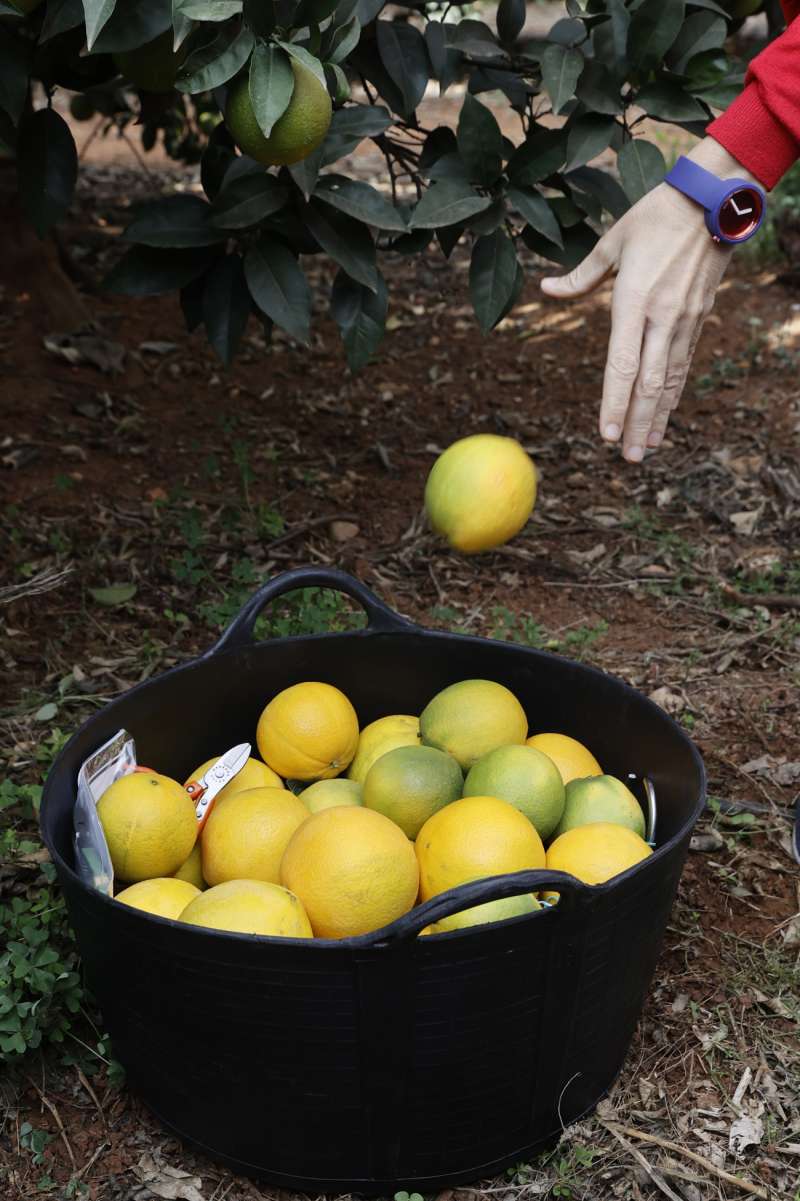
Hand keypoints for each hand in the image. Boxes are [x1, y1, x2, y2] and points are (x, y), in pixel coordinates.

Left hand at [540, 138, 756, 462]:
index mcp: (634, 299)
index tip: (607, 434)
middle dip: (638, 423)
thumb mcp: (612, 241)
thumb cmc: (656, 215)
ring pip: (670, 379)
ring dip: (658, 417)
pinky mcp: (699, 317)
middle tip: (629, 459)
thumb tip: (546, 290)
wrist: (713, 199)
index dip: (614, 402)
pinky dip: (674, 394)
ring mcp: (684, 320)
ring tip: (647, 449)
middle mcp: (661, 316)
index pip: (622, 363)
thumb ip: (581, 276)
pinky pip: (683, 364)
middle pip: (648, 382)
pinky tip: (666, 416)